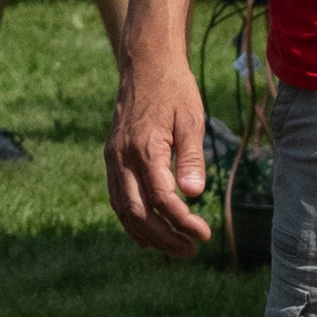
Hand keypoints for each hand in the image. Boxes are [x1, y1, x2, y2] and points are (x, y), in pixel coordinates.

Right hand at [107, 55, 211, 259]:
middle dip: (164, 237)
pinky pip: (117, 197)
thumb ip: (191, 158)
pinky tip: (146, 234)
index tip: (204, 234)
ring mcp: (113, 159)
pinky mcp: (111, 157)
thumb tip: (194, 195)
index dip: (182, 221)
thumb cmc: (174, 89)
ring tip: (172, 249)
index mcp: (144, 148)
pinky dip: (130, 220)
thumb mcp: (191, 118)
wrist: (146, 64)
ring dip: (146, 234)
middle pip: (138, 213)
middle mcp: (122, 158)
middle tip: (189, 251)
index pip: (161, 198)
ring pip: (123, 210)